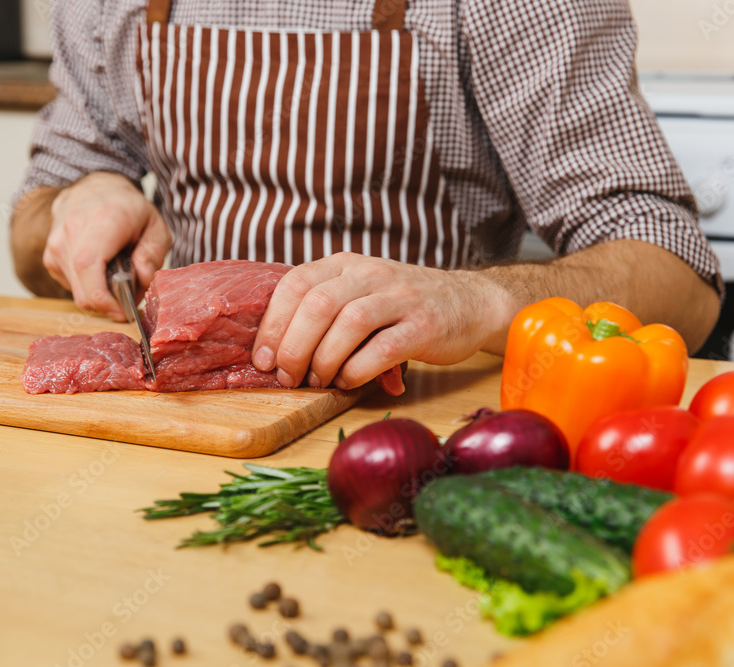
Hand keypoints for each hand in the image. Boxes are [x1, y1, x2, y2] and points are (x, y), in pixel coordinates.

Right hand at [42, 172, 170, 320]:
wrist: (94, 189)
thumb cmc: (128, 209)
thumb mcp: (156, 226)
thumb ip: (153, 254)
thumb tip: (141, 277)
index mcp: (101, 220)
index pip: (88, 266)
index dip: (104, 299)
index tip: (123, 312)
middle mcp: (71, 231)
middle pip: (83, 289)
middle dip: (109, 304)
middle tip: (129, 298)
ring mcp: (56, 245)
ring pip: (78, 292)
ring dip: (100, 295)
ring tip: (117, 276)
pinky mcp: (50, 257)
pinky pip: (72, 286)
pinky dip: (89, 287)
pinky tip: (100, 270)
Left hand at [252, 253, 498, 389]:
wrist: (470, 303)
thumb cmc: (403, 306)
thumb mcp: (360, 292)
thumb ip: (324, 310)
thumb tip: (276, 354)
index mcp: (346, 265)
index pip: (296, 284)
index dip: (273, 323)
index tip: (263, 358)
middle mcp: (371, 274)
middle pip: (317, 304)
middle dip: (293, 346)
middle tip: (287, 377)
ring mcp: (400, 297)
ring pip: (348, 323)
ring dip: (324, 359)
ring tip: (317, 381)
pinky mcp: (424, 326)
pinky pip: (382, 349)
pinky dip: (357, 370)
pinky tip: (349, 382)